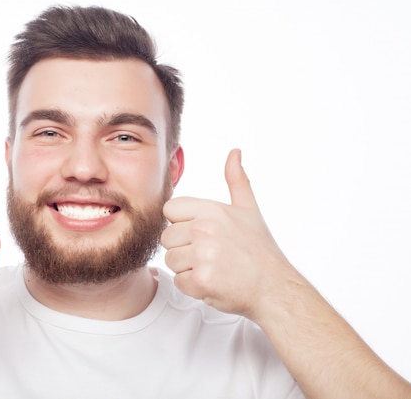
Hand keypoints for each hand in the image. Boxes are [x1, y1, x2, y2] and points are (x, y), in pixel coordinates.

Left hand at [161, 149, 299, 320]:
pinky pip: (179, 281)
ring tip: (213, 268)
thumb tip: (234, 153)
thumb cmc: (260, 251)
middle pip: (167, 237)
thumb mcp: (249, 209)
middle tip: (210, 255)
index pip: (170, 210)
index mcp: (212, 210)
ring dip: (187, 269)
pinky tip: (213, 282)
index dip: (182, 224)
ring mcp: (203, 255)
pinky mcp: (201, 280)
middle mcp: (206, 229)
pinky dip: (193, 287)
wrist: (274, 288)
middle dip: (184, 249)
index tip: (202, 234)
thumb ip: (237, 180)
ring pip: (170, 260)